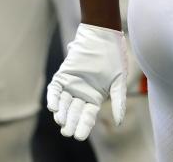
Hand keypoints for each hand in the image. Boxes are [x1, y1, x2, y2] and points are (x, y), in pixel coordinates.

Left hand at [46, 24, 127, 140]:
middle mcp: (82, 93)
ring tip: (61, 121)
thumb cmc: (114, 57)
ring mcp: (71, 85)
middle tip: (67, 133)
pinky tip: (53, 107)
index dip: (84, 126)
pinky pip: (55, 89)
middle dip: (70, 123)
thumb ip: (119, 101)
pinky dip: (53, 98)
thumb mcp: (119, 81)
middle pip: (74, 112)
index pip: (88, 116)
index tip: (79, 136)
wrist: (103, 36)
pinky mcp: (63, 75)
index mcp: (95, 97)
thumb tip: (119, 122)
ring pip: (63, 104)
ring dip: (61, 113)